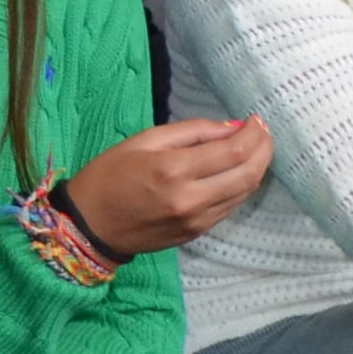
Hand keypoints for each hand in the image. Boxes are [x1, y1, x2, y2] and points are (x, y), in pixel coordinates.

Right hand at [67, 115, 271, 258]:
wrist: (88, 226)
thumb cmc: (110, 175)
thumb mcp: (145, 140)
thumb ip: (193, 132)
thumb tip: (233, 127)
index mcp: (174, 170)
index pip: (235, 151)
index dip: (254, 133)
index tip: (256, 119)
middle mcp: (191, 199)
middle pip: (249, 173)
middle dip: (264, 149)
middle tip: (262, 132)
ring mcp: (197, 221)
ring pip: (245, 192)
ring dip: (257, 168)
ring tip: (255, 147)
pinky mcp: (197, 233)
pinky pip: (231, 207)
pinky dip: (241, 186)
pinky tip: (238, 170)